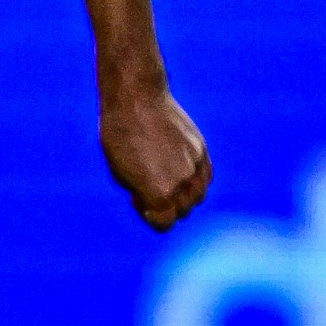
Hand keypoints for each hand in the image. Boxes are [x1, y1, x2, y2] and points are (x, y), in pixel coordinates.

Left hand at [102, 86, 211, 231]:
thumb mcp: (121, 174)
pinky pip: (205, 176)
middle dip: (167, 207)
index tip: (141, 203)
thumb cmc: (120, 137)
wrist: (136, 100)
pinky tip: (180, 168)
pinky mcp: (201, 150)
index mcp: (159, 195)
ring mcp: (195, 167)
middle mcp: (182, 185)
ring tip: (167, 179)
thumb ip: (142, 195)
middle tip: (150, 187)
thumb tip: (155, 204)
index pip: (164, 224)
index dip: (151, 217)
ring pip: (198, 195)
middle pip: (182, 211)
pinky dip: (195, 179)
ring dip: (184, 194)